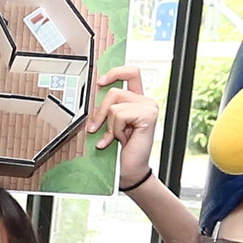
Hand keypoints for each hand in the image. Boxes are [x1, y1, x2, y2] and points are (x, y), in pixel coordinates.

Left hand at [86, 67, 161, 186]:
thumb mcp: (110, 125)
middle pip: (114, 91)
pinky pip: (120, 114)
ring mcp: (148, 107)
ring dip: (109, 125)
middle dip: (100, 112)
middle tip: (96, 128)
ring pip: (115, 105)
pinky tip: (123, 140)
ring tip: (116, 138)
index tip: (100, 82)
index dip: (115, 72)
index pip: (130, 73)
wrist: (129, 171)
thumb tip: (94, 94)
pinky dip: (115, 130)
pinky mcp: (148, 115)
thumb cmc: (119, 150)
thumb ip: (107, 108)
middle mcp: (145, 101)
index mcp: (137, 100)